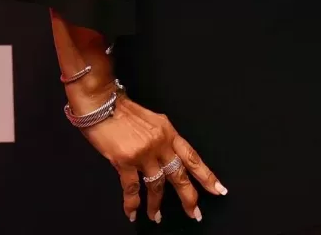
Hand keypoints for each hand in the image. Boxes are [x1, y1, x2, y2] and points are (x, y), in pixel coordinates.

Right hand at [76, 92, 225, 222]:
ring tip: (157, 217)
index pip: (192, 157)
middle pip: (179, 174)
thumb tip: (168, 158)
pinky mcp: (125, 160)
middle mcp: (160, 143)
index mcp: (169, 132)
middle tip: (195, 213)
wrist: (102, 103)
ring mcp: (143, 152)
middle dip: (189, 196)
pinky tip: (133, 212)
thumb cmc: (124, 112)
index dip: (206, 175)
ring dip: (157, 204)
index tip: (218, 189)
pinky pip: (132, 188)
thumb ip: (162, 139)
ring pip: (157, 185)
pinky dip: (132, 203)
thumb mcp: (153, 121)